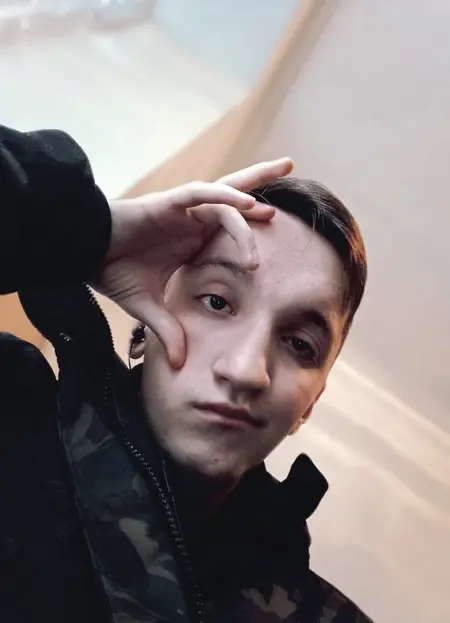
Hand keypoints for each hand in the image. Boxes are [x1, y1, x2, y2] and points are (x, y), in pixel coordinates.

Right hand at [94, 157, 293, 366]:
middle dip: (262, 182)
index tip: (278, 240)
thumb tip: (178, 364)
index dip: (253, 229)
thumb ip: (168, 330)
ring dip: (248, 207)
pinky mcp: (168, 203)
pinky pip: (202, 195)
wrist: (82, 254)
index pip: (230, 228)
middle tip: (290, 165)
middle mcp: (192, 221)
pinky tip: (247, 204)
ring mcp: (182, 210)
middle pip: (235, 198)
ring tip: (272, 215)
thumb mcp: (148, 307)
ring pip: (224, 201)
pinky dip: (224, 199)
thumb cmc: (112, 271)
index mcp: (192, 241)